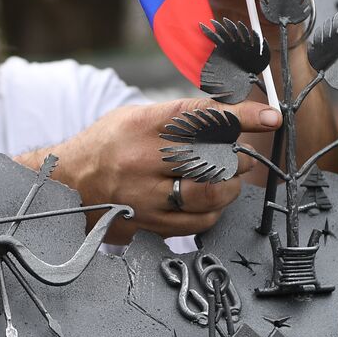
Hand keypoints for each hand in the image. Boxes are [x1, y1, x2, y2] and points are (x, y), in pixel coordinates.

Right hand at [21, 97, 283, 243]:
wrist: (68, 182)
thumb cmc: (108, 144)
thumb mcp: (137, 115)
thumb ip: (181, 116)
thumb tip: (231, 114)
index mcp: (143, 125)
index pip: (202, 116)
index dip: (242, 116)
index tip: (269, 116)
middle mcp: (143, 160)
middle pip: (211, 158)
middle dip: (237, 157)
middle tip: (241, 154)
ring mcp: (145, 195)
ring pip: (208, 195)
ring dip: (229, 186)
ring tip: (228, 178)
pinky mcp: (147, 221)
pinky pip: (197, 222)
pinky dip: (212, 210)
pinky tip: (208, 200)